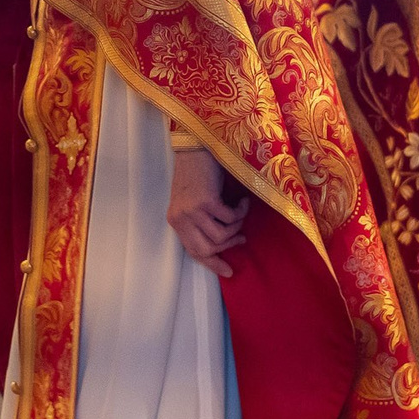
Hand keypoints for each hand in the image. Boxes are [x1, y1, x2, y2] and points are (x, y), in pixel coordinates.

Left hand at [166, 145, 249, 278]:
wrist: (197, 147)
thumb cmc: (199, 172)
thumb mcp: (194, 201)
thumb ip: (201, 221)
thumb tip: (225, 242)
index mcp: (175, 221)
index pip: (193, 251)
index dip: (212, 263)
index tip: (228, 271)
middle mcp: (181, 219)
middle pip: (206, 249)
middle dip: (227, 246)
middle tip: (241, 238)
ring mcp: (192, 211)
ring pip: (220, 237)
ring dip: (236, 228)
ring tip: (241, 214)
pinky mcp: (206, 201)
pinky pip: (230, 219)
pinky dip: (240, 213)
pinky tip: (242, 201)